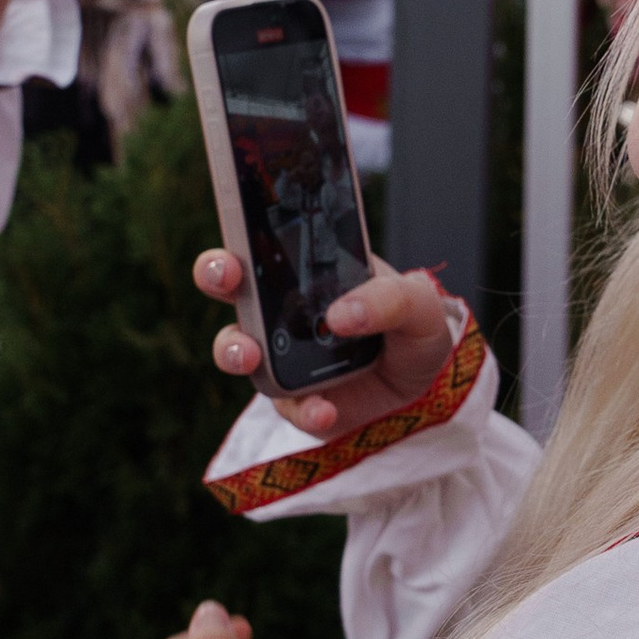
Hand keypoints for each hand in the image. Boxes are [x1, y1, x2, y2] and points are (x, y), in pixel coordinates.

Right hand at [196, 246, 457, 443]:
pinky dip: (303, 409)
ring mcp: (282, 354)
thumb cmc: (412, 330)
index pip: (267, 241)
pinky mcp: (294, 400)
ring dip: (234, 348)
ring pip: (236, 346)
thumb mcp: (417, 303)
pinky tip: (324, 410)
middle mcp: (284, 308)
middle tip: (227, 276)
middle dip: (215, 273)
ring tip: (251, 355)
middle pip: (230, 284)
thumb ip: (390, 297)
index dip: (242, 229)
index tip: (238, 229)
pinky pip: (286, 405)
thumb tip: (340, 315)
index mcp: (311, 272)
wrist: (424, 388)